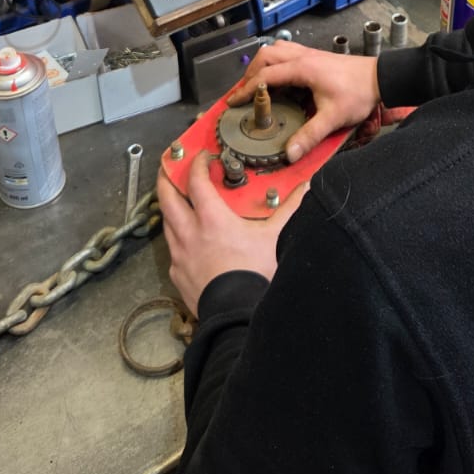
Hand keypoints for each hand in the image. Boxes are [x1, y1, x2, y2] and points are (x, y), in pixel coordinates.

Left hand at [157, 155, 308, 314]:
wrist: (237, 316)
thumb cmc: (255, 275)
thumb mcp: (277, 237)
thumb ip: (291, 209)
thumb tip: (307, 188)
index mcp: (211, 219)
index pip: (196, 181)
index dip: (196, 164)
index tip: (202, 157)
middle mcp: (189, 233)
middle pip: (167, 197)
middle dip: (167, 178)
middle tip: (170, 168)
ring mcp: (180, 256)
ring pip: (166, 223)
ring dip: (170, 208)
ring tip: (178, 201)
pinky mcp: (179, 276)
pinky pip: (173, 251)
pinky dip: (177, 239)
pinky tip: (188, 242)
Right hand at [226, 40, 380, 160]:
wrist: (381, 78)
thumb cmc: (359, 93)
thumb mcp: (333, 117)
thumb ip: (310, 136)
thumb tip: (290, 153)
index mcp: (303, 69)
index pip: (265, 76)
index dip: (246, 89)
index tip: (234, 102)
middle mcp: (303, 57)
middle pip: (265, 56)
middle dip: (250, 73)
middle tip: (244, 92)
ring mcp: (310, 54)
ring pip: (276, 49)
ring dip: (263, 64)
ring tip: (257, 83)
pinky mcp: (316, 57)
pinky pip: (287, 52)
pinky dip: (276, 62)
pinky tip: (280, 79)